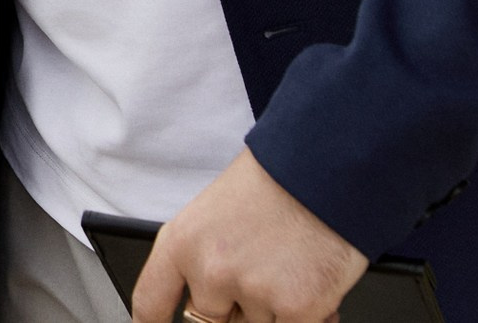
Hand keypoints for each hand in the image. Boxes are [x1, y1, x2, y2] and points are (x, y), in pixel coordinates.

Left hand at [132, 148, 366, 322]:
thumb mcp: (214, 215)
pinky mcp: (297, 309)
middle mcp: (210, 271)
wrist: (326, 170)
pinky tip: (312, 284)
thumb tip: (209, 302)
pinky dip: (308, 316)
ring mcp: (253, 293)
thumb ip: (202, 260)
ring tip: (289, 266)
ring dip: (273, 310)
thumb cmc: (275, 184)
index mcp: (181, 243)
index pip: (150, 302)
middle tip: (257, 273)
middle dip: (232, 309)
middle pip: (208, 321)